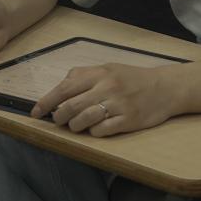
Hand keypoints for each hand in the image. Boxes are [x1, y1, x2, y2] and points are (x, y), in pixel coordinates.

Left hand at [30, 63, 180, 136]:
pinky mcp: (127, 120)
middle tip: (58, 120)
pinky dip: (93, 132)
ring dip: (75, 126)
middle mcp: (107, 87)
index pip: (65, 88)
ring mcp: (117, 104)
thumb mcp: (109, 69)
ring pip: (83, 121)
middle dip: (59, 117)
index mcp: (100, 73)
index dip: (47, 101)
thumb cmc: (133, 79)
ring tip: (77, 125)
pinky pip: (101, 131)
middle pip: (70, 106)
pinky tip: (97, 128)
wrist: (165, 88)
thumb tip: (61, 86)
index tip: (35, 112)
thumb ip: (85, 75)